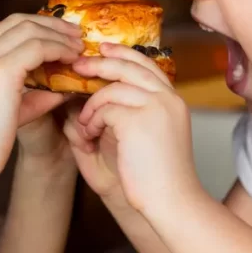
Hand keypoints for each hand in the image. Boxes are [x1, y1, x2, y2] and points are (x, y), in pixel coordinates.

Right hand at [0, 14, 82, 187]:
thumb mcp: (1, 112)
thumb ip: (29, 96)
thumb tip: (61, 88)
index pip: (3, 30)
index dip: (36, 28)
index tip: (59, 37)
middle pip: (17, 21)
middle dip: (51, 25)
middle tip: (75, 36)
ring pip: (29, 29)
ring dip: (59, 35)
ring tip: (79, 47)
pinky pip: (38, 46)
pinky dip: (59, 49)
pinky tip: (72, 59)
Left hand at [71, 43, 198, 213]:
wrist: (170, 202)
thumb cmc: (155, 178)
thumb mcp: (144, 138)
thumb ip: (126, 115)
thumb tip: (92, 98)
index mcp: (173, 101)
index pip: (146, 64)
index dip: (122, 54)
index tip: (102, 50)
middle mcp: (168, 98)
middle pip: (130, 66)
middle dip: (100, 63)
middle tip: (78, 66)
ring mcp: (156, 107)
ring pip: (114, 88)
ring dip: (93, 105)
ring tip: (86, 124)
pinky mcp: (139, 120)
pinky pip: (106, 108)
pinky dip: (93, 121)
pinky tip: (92, 137)